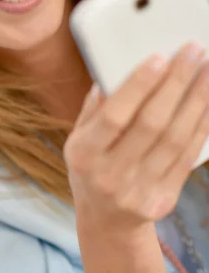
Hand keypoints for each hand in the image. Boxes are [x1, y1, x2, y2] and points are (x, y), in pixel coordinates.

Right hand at [64, 43, 208, 229]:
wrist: (105, 221)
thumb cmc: (90, 167)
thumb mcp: (77, 138)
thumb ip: (94, 108)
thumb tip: (113, 72)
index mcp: (84, 154)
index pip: (114, 116)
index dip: (138, 86)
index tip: (159, 57)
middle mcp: (111, 175)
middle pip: (152, 124)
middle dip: (176, 83)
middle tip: (192, 52)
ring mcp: (140, 190)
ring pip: (176, 139)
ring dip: (196, 100)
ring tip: (207, 70)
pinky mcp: (164, 199)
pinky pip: (188, 157)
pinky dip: (201, 125)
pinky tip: (207, 101)